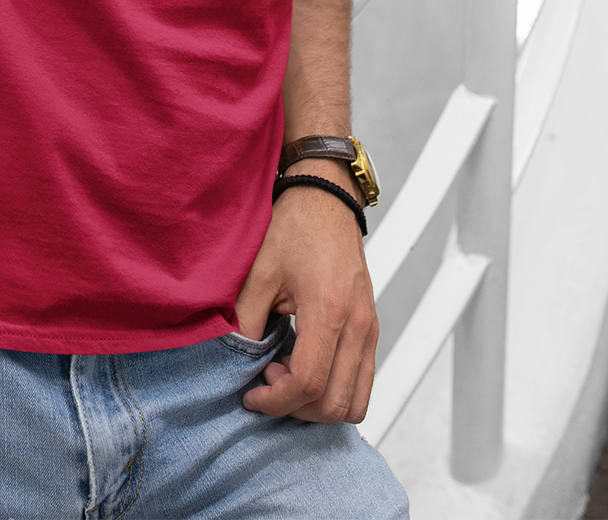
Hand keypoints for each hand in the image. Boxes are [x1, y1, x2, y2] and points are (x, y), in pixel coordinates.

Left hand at [234, 170, 377, 422]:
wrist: (325, 199)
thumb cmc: (295, 228)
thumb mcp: (259, 272)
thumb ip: (246, 322)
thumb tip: (236, 363)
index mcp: (329, 311)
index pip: (309, 383)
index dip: (276, 401)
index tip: (251, 395)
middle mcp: (358, 326)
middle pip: (335, 403)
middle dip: (295, 408)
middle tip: (266, 382)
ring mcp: (370, 329)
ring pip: (355, 401)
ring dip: (318, 405)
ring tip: (286, 375)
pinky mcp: (371, 329)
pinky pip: (363, 382)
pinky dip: (335, 390)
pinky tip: (304, 365)